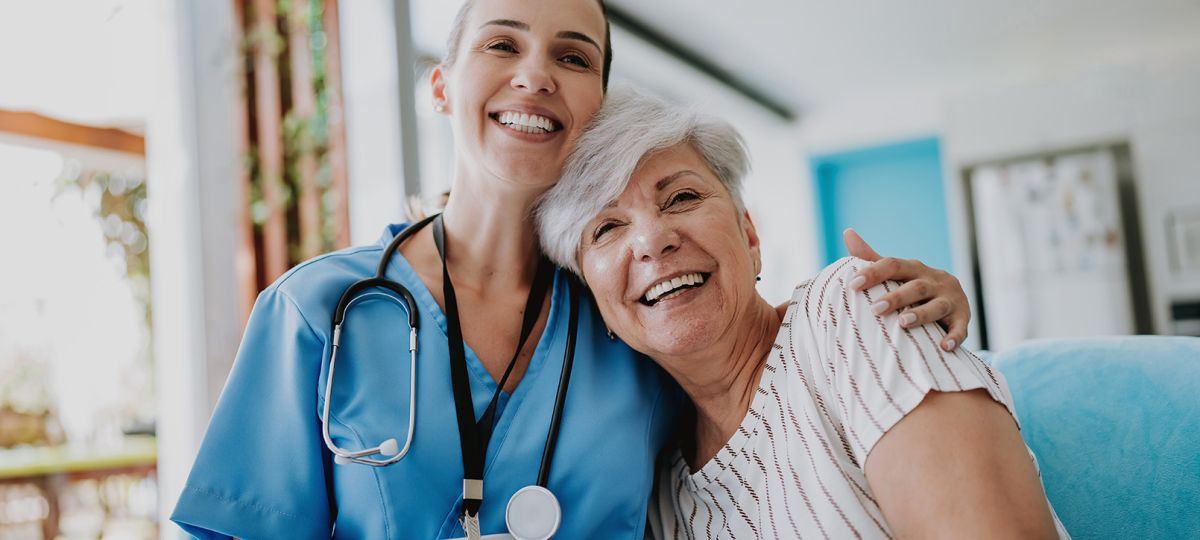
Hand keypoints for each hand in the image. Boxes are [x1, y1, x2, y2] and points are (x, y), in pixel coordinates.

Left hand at [843, 228, 968, 351]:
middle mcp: (935, 280)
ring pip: (937, 305)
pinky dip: (954, 336)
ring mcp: (951, 299)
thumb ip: (872, 257)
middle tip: (875, 309)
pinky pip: (960, 328)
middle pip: (915, 286)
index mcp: (915, 268)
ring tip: (903, 323)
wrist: (953, 302)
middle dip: (896, 297)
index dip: (873, 273)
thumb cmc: (915, 288)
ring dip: (921, 314)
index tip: (853, 285)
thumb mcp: (897, 272)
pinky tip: (944, 347)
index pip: (893, 265)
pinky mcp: (963, 318)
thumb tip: (848, 233)